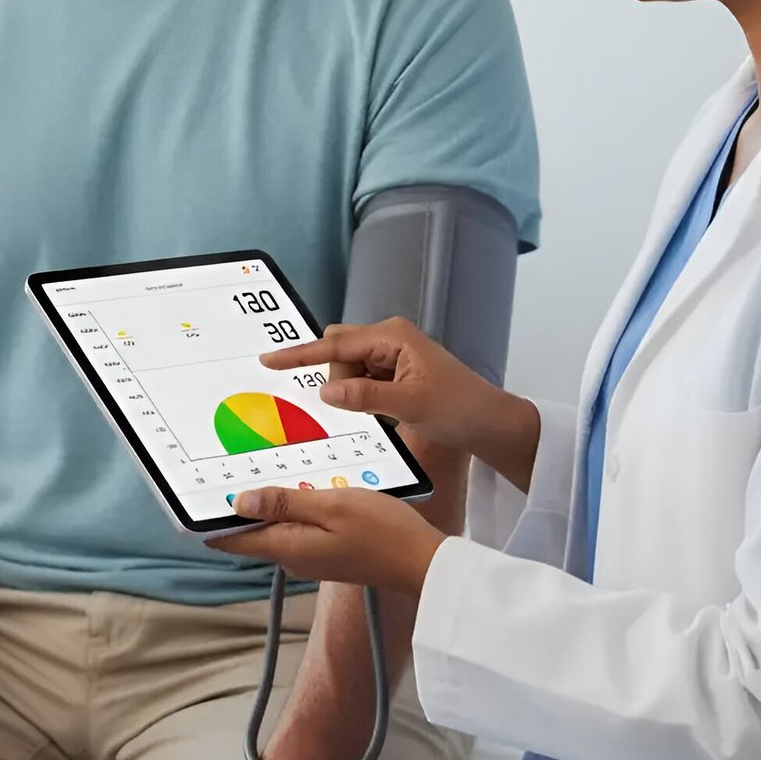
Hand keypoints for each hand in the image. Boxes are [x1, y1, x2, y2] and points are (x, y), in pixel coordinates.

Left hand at [206, 483, 446, 594]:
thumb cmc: (382, 531)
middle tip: (229, 460)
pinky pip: (297, 524)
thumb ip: (285, 503)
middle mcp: (291, 555)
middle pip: (251, 529)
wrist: (421, 562)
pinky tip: (303, 480)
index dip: (209, 518)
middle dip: (239, 500)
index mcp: (287, 547)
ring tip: (263, 461)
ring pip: (275, 524)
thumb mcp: (332, 505)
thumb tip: (238, 502)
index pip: (231, 538)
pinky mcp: (326, 549)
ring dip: (268, 498)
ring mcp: (309, 554)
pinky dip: (292, 503)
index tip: (194, 491)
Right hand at [262, 316, 533, 472]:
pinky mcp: (397, 372)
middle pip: (340, 352)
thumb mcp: (409, 404)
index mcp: (392, 336)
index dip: (301, 354)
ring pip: (350, 369)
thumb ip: (364, 395)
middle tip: (353, 407)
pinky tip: (379, 413)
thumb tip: (325, 390)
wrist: (490, 422)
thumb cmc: (458, 408)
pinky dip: (362, 396)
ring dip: (353, 392)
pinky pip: (364, 380)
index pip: (335, 344)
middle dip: (336, 379)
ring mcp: (394, 355)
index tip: (270, 360)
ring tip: (384, 413)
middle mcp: (390, 338)